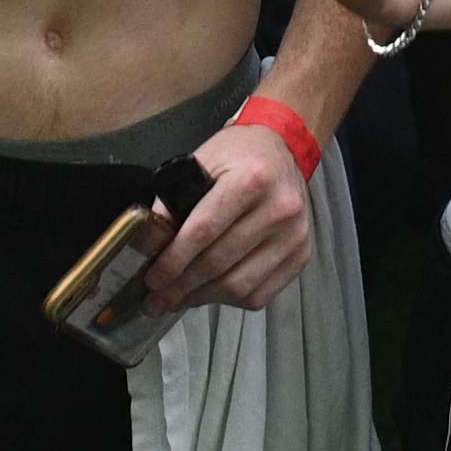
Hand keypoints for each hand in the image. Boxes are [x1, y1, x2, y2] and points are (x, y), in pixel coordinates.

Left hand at [146, 118, 316, 313]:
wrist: (281, 149)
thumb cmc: (238, 155)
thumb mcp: (200, 162)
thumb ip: (174, 202)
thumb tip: (150, 247)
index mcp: (252, 178)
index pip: (205, 230)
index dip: (174, 260)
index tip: (152, 278)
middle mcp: (279, 208)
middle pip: (220, 262)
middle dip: (181, 286)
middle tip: (156, 299)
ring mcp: (294, 235)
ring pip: (239, 286)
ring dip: (202, 298)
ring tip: (178, 300)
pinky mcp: (301, 255)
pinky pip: (260, 294)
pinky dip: (229, 300)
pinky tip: (209, 293)